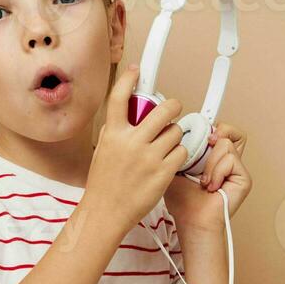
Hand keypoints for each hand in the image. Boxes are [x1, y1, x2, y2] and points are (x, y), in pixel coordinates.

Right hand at [87, 64, 189, 231]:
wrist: (106, 213)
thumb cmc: (104, 184)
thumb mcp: (103, 151)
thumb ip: (115, 131)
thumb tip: (130, 112)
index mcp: (113, 134)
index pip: (120, 97)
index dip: (129, 78)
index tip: (137, 70)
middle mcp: (131, 142)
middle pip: (164, 110)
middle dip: (173, 107)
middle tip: (174, 109)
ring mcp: (149, 157)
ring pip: (176, 132)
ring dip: (175, 136)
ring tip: (167, 146)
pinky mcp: (163, 172)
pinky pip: (182, 153)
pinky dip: (179, 155)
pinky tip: (169, 162)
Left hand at [164, 122, 251, 232]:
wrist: (191, 221)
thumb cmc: (183, 200)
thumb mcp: (174, 165)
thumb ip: (179, 146)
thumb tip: (175, 127)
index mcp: (213, 155)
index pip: (219, 130)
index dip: (215, 123)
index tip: (209, 112)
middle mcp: (227, 159)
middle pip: (227, 130)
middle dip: (208, 140)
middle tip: (196, 157)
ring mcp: (237, 168)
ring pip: (225, 143)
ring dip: (208, 163)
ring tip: (202, 180)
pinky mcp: (244, 177)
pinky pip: (230, 158)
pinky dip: (216, 171)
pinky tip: (211, 186)